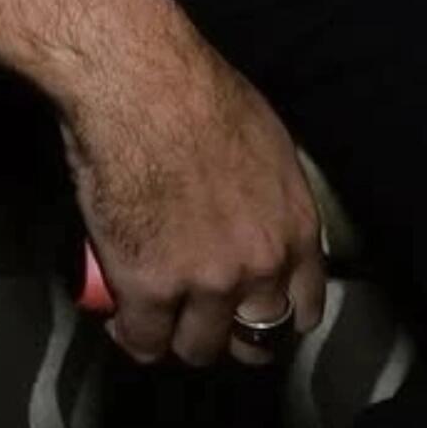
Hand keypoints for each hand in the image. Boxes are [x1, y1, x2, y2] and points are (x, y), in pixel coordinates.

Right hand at [0, 0, 323, 371]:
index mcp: (295, 229)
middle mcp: (260, 266)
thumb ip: (268, 193)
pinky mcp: (149, 288)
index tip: (250, 311)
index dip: (274, 315)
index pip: (302, 308)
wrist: (134, 79)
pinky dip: (134, 336)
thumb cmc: (194, 87)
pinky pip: (146, 340)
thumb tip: (253, 212)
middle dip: (229, 334)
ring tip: (156, 320)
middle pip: (255, 339)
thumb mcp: (264, 140)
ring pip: (199, 348)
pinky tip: (124, 324)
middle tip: (199, 318)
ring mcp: (206, 283)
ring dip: (179, 338)